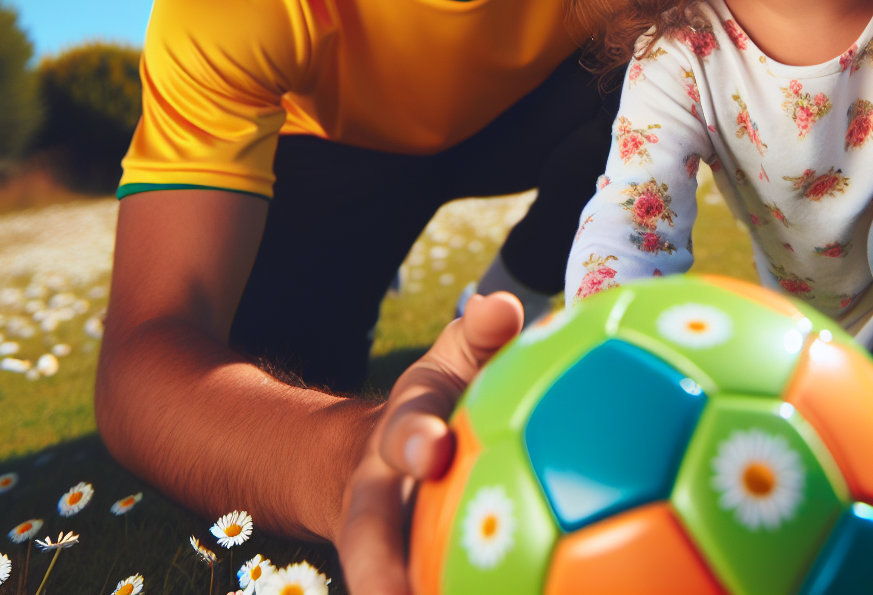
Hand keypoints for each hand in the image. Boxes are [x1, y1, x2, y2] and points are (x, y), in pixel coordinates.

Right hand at [335, 292, 524, 594]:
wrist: (392, 457)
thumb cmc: (442, 403)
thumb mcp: (455, 359)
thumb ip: (481, 335)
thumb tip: (503, 306)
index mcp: (403, 434)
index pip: (406, 432)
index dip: (415, 440)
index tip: (433, 451)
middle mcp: (382, 494)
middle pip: (369, 534)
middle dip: (379, 564)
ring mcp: (386, 543)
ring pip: (384, 579)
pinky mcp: (403, 572)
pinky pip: (423, 588)